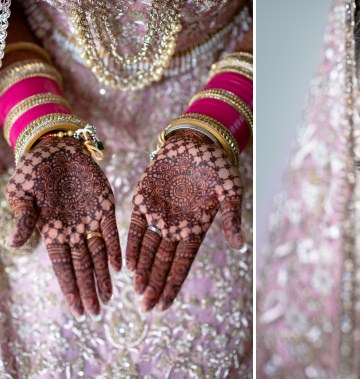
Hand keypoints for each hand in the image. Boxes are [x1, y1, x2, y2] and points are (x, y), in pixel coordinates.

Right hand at [5, 136, 120, 316]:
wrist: (55, 147)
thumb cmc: (33, 170)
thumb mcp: (22, 194)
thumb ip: (23, 219)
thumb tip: (13, 246)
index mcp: (52, 231)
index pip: (62, 267)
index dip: (70, 288)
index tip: (76, 309)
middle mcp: (73, 230)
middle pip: (83, 267)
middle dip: (89, 290)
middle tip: (96, 312)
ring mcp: (90, 220)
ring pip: (98, 255)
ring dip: (103, 276)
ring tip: (110, 298)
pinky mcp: (105, 206)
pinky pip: (112, 232)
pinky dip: (115, 249)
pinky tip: (120, 268)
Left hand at [126, 130, 243, 311]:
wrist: (197, 141)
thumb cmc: (218, 166)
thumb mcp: (230, 191)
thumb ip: (231, 218)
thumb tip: (239, 245)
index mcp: (197, 228)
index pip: (183, 264)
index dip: (173, 284)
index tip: (165, 305)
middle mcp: (176, 226)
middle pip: (163, 263)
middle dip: (155, 286)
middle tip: (146, 307)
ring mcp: (159, 215)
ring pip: (148, 251)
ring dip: (143, 271)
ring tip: (137, 292)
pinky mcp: (143, 200)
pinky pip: (136, 229)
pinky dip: (132, 247)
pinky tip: (127, 265)